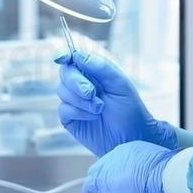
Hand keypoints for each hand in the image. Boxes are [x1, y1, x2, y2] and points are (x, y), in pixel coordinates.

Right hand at [54, 50, 175, 155]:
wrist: (132, 138)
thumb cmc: (130, 109)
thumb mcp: (119, 83)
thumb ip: (100, 66)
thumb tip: (77, 55)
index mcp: (93, 72)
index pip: (73, 58)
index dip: (64, 55)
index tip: (61, 58)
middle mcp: (81, 84)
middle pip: (65, 73)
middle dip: (76, 82)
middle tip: (92, 93)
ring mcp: (74, 101)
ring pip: (62, 91)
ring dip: (81, 100)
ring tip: (99, 109)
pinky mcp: (70, 118)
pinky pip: (63, 109)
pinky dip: (78, 112)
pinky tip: (92, 117)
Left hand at [84, 141, 173, 192]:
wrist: (163, 174)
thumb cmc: (167, 175)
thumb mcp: (157, 170)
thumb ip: (148, 174)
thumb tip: (150, 187)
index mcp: (130, 150)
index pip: (118, 164)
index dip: (118, 178)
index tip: (122, 190)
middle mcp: (115, 155)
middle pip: (103, 169)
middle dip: (105, 183)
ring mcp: (106, 165)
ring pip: (94, 179)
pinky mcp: (99, 179)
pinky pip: (88, 190)